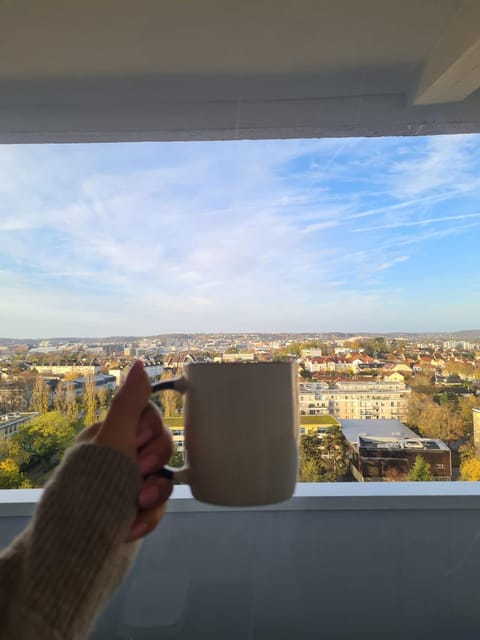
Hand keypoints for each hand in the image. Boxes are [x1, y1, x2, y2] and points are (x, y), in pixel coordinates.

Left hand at [80, 361, 172, 541]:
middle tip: (138, 475)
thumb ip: (129, 403)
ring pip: (163, 479)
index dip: (149, 432)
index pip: (148, 417)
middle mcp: (119, 457)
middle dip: (154, 465)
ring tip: (136, 507)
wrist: (77, 549)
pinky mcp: (135, 511)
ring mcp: (128, 485)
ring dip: (154, 495)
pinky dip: (148, 518)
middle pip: (161, 447)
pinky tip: (131, 527)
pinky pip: (158, 507)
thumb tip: (139, 363)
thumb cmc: (93, 486)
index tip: (135, 444)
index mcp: (110, 435)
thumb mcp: (113, 440)